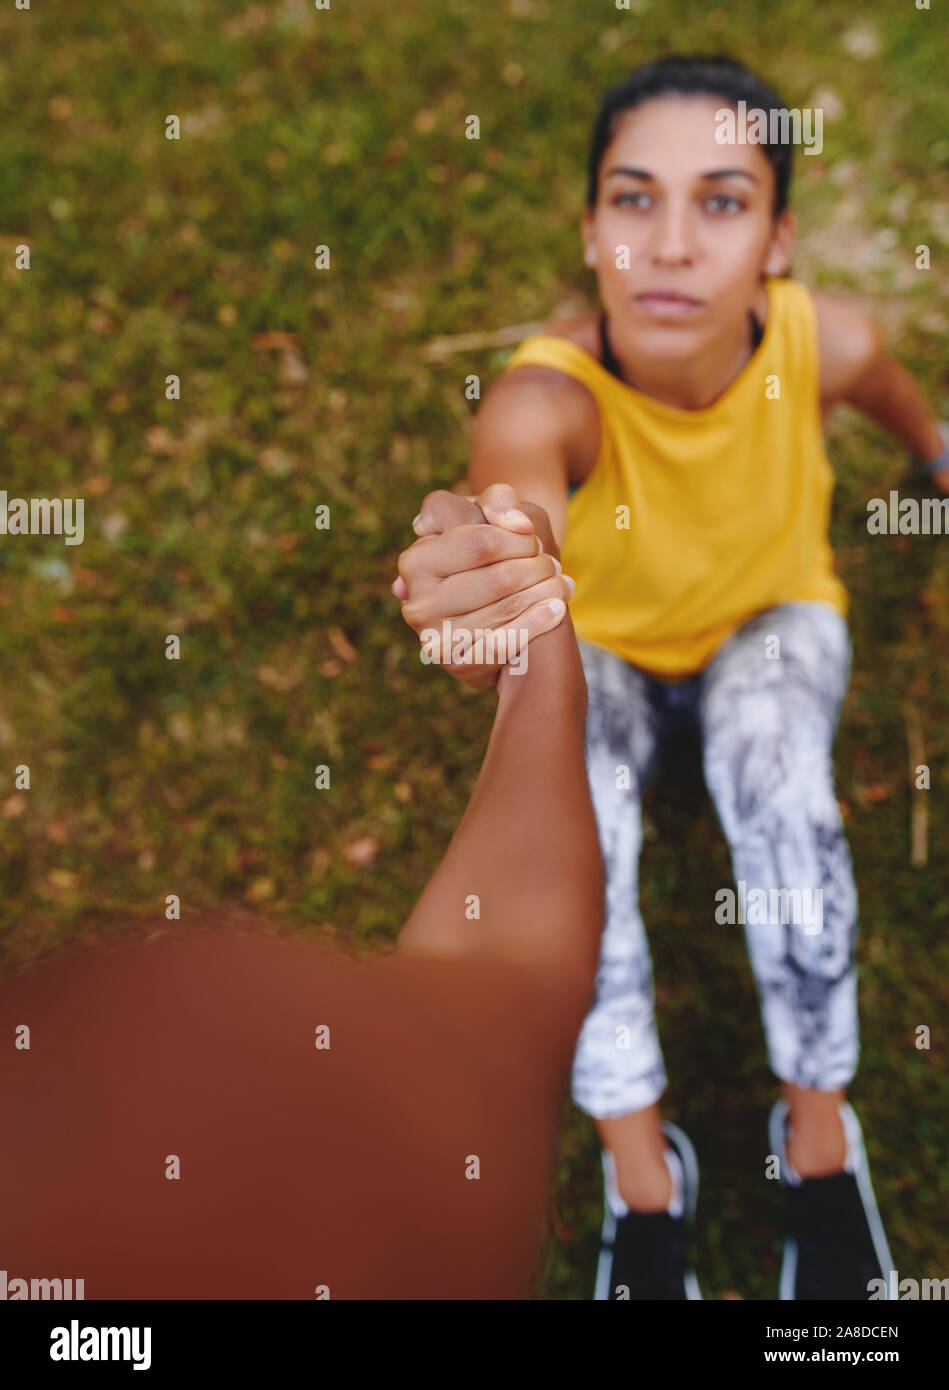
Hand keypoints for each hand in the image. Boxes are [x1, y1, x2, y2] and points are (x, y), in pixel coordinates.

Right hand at [392, 485, 573, 688]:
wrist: (489, 603)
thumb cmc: (488, 550)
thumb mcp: (487, 513)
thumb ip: (499, 500)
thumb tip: (519, 525)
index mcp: (416, 560)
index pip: (480, 543)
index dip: (519, 540)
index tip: (534, 540)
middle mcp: (418, 602)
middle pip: (499, 578)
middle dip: (536, 568)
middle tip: (552, 564)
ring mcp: (434, 637)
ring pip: (507, 608)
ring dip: (545, 592)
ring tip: (562, 583)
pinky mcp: (457, 664)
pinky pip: (505, 643)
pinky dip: (537, 622)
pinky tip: (556, 608)